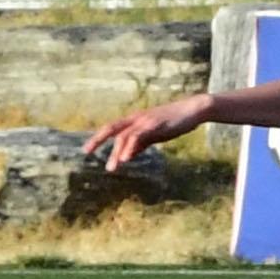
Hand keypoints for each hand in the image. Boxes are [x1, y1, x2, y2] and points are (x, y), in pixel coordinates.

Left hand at [86, 93, 212, 168]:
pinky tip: (126, 158)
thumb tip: (127, 155)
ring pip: (124, 136)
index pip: (112, 128)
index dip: (98, 138)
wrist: (193, 110)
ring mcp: (145, 121)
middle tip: (85, 152)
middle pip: (111, 127)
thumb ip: (140, 144)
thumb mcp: (155, 135)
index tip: (87, 150)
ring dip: (116, 152)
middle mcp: (137, 119)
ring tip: (111, 168)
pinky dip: (130, 147)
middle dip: (97, 139)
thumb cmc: (175, 122)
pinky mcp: (155, 124)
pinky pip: (139, 136)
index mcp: (135, 121)